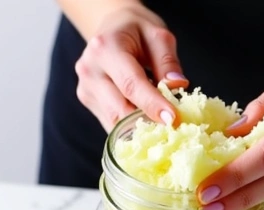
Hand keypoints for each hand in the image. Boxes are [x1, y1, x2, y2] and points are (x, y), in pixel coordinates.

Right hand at [74, 4, 187, 129]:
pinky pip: (111, 122)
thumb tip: (178, 85)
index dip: (152, 104)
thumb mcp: (159, 37)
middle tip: (175, 129)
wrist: (112, 27)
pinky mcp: (88, 100)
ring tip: (164, 127)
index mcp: (105, 49)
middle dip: (148, 122)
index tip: (172, 119)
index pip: (131, 84)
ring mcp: (86, 87)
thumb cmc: (137, 31)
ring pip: (114, 121)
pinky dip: (131, 128)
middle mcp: (90, 69)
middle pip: (119, 108)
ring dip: (140, 129)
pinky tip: (149, 124)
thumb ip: (168, 62)